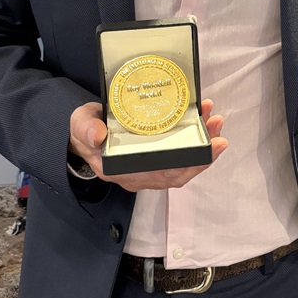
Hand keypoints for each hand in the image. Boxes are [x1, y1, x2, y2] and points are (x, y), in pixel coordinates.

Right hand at [69, 98, 226, 190]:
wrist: (82, 135)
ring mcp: (147, 171)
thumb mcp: (80, 124)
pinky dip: (196, 146)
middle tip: (216, 126)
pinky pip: (179, 159)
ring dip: (202, 147)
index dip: (186, 164)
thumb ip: (86, 128)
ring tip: (215, 122)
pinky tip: (205, 127)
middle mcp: (137, 175)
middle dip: (202, 152)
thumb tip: (97, 136)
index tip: (206, 147)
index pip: (158, 174)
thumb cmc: (85, 129)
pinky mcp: (153, 161)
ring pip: (182, 166)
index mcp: (120, 169)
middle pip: (177, 171)